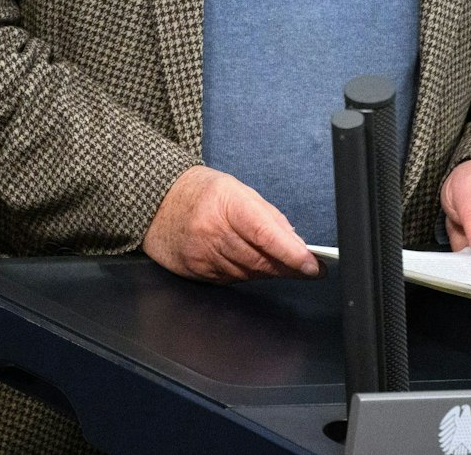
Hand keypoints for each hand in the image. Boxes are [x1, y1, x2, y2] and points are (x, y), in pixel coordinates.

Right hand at [143, 166, 320, 281]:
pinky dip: (247, 274)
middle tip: (307, 268)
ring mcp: (201, 254)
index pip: (265, 234)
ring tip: (279, 262)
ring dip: (268, 271)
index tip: (313, 266)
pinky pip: (231, 280)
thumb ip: (268, 217)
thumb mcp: (238, 191)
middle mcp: (211, 231)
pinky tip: (249, 263)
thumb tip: (296, 245)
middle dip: (288, 267)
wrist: (157, 203)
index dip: (292, 254)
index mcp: (226, 204)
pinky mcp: (195, 271)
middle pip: (259, 259)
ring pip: (248, 274)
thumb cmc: (202, 193)